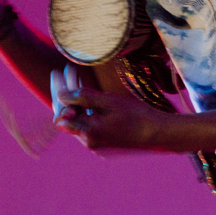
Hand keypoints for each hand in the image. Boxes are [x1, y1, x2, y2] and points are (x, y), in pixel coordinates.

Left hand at [50, 64, 165, 150]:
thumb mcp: (108, 102)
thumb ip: (83, 98)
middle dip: (65, 92)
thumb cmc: (136, 115)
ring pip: (78, 117)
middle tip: (62, 72)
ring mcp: (96, 142)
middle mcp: (88, 141)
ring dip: (76, 98)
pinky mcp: (103, 140)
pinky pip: (88, 122)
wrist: (158, 133)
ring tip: (73, 75)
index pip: (62, 111)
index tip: (57, 73)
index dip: (58, 91)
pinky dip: (85, 107)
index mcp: (87, 133)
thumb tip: (61, 95)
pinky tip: (86, 93)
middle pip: (69, 114)